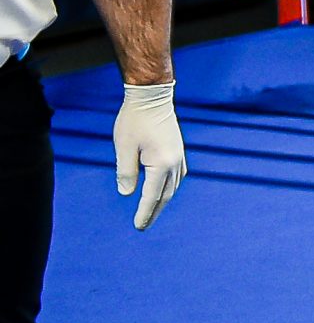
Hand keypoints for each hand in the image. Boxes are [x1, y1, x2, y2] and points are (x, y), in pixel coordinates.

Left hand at [112, 81, 184, 229]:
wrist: (152, 96)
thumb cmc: (135, 120)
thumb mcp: (124, 147)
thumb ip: (126, 172)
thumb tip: (127, 193)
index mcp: (162, 164)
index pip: (151, 196)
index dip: (144, 213)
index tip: (138, 226)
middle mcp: (175, 163)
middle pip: (166, 195)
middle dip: (154, 211)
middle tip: (143, 225)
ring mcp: (179, 156)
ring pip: (173, 187)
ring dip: (162, 201)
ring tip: (152, 212)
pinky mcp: (178, 150)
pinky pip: (177, 177)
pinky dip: (169, 188)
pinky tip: (163, 190)